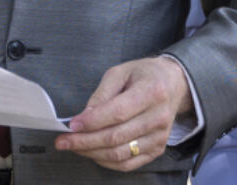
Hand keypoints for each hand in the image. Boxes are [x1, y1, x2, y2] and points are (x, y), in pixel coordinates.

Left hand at [55, 56, 190, 171]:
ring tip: (74, 146)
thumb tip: (83, 118)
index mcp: (151, 91)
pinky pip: (128, 164)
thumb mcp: (121, 72)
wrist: (173, 84)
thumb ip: (102, 94)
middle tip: (63, 141)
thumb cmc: (144, 75)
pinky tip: (92, 153)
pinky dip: (106, 162)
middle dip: (85, 141)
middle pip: (116, 137)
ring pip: (120, 154)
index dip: (92, 121)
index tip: (71, 125)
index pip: (118, 112)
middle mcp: (159, 116)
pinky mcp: (157, 149)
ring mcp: (160, 136)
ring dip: (92, 153)